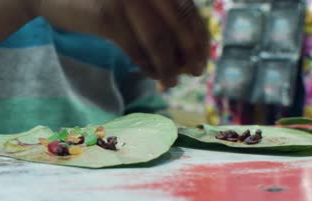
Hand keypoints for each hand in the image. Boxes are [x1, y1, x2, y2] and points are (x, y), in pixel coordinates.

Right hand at [33, 0, 209, 85]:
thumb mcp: (134, 1)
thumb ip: (158, 15)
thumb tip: (189, 51)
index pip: (188, 8)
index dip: (200, 36)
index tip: (204, 57)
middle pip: (178, 24)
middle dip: (191, 52)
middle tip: (197, 73)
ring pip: (158, 40)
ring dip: (169, 66)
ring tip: (172, 82)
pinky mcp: (107, 17)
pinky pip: (135, 49)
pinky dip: (147, 66)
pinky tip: (152, 75)